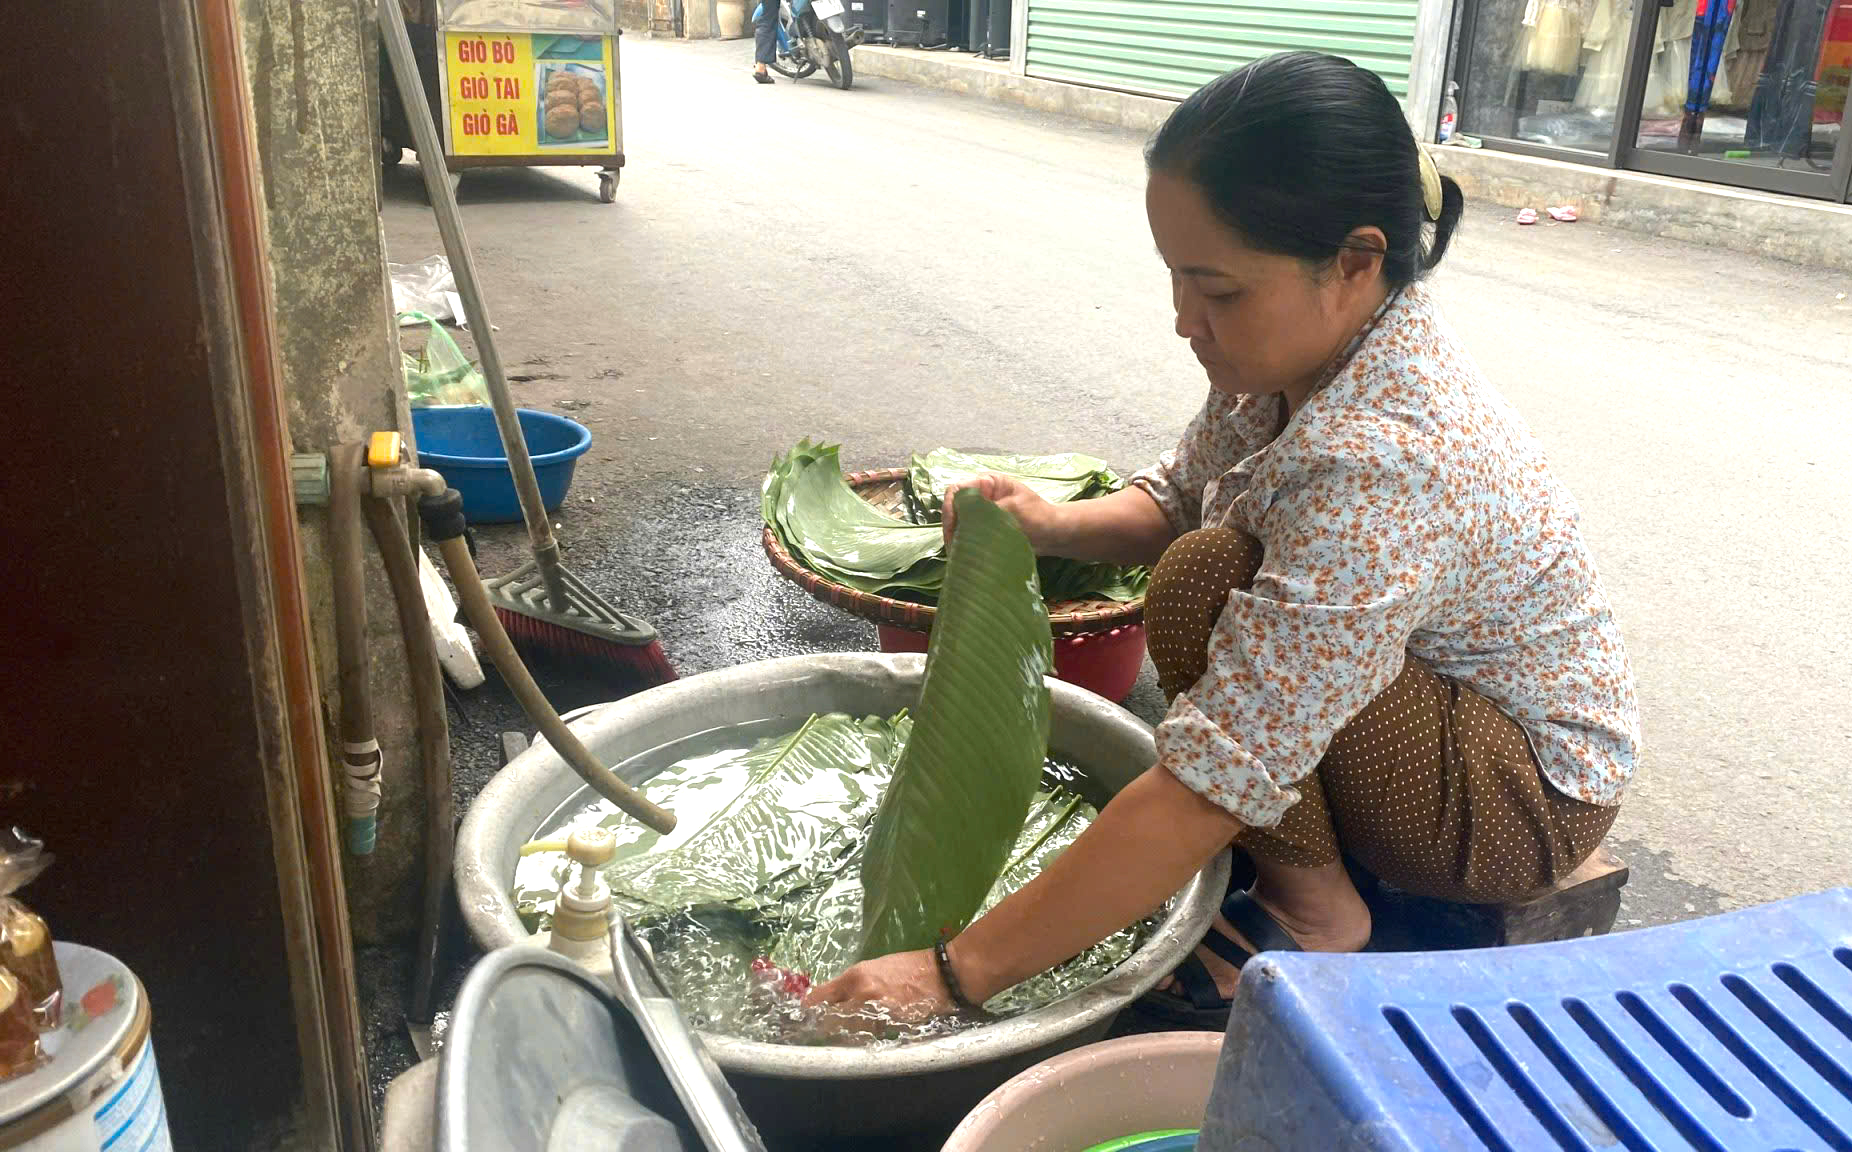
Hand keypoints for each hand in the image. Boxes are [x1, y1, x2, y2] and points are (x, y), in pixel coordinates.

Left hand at [802, 949, 954, 1025]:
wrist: (941, 975)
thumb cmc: (906, 967)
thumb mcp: (873, 968)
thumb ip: (850, 984)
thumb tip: (829, 999)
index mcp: (855, 976)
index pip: (819, 998)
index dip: (810, 1009)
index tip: (804, 1016)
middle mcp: (861, 994)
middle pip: (829, 1021)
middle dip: (825, 1026)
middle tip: (821, 1030)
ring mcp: (876, 1013)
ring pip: (848, 1033)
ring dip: (844, 1035)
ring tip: (844, 1035)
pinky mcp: (890, 1027)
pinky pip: (868, 1037)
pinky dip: (863, 1038)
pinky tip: (865, 1036)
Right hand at [942, 474, 1060, 552]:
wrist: (1054, 533)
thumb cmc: (1039, 515)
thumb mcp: (1015, 509)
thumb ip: (991, 510)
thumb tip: (968, 518)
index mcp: (988, 483)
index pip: (958, 490)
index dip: (951, 507)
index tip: (953, 528)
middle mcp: (981, 495)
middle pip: (954, 506)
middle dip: (951, 525)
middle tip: (953, 546)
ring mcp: (981, 512)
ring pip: (958, 521)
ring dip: (955, 536)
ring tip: (956, 553)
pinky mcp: (984, 527)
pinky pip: (967, 533)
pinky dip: (963, 543)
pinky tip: (962, 554)